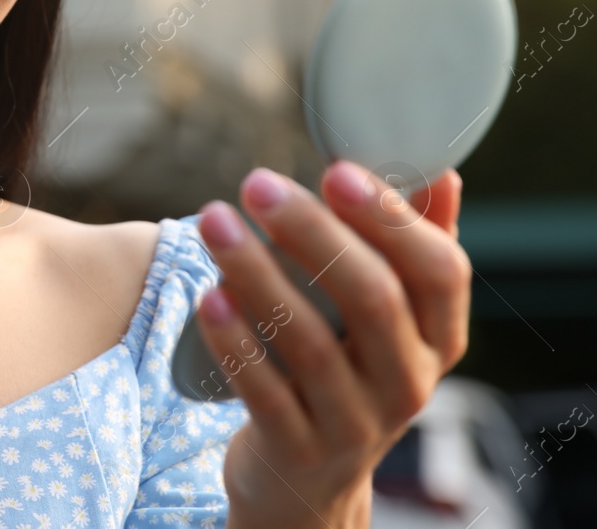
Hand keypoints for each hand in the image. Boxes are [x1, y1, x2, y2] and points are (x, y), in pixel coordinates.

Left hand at [195, 162, 469, 528]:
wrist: (308, 480)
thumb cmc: (349, 368)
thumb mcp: (393, 318)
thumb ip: (414, 244)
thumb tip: (441, 172)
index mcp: (438, 340)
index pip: (441, 273)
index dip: (392, 219)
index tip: (337, 170)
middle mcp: (407, 384)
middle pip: (373, 299)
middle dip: (312, 233)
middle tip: (257, 183)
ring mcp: (353, 423)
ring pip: (309, 343)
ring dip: (257, 273)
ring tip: (212, 221)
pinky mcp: (296, 449)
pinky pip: (265, 393)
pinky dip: (235, 342)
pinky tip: (208, 295)